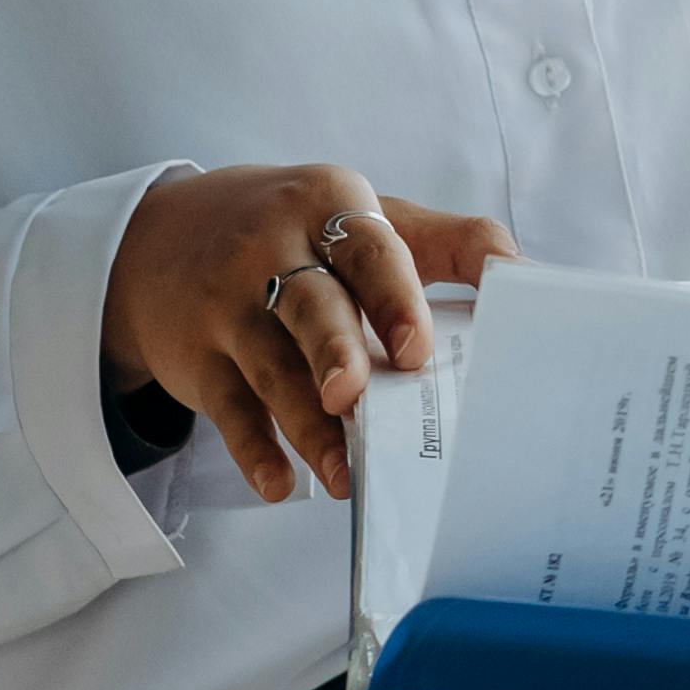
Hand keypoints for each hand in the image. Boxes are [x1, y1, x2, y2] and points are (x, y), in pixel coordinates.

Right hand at [103, 165, 515, 505]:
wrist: (159, 241)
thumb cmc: (299, 235)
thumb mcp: (368, 217)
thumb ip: (454, 244)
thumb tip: (529, 281)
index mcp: (328, 207)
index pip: (369, 251)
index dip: (395, 298)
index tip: (417, 348)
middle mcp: (270, 250)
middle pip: (309, 305)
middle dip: (333, 351)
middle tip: (355, 394)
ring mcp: (226, 306)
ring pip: (271, 369)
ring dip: (307, 426)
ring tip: (344, 472)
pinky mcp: (197, 358)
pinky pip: (227, 409)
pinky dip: (253, 450)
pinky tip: (281, 483)